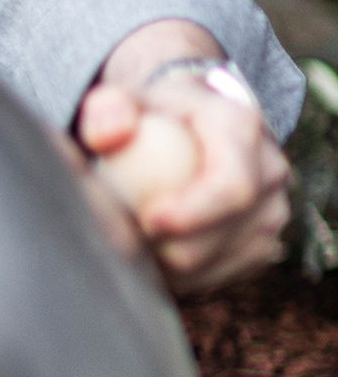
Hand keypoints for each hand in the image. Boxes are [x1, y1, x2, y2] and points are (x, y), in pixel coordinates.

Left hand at [76, 19, 289, 294]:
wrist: (176, 124)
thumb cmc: (143, 112)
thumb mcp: (118, 98)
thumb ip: (105, 110)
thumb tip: (108, 135)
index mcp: (240, 126)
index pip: (231, 186)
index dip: (192, 215)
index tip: (146, 222)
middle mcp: (269, 170)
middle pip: (224, 235)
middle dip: (166, 247)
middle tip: (117, 237)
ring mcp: (270, 212)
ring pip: (219, 263)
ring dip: (166, 263)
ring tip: (128, 235)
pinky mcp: (260, 244)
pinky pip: (217, 277)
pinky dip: (178, 275)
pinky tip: (148, 249)